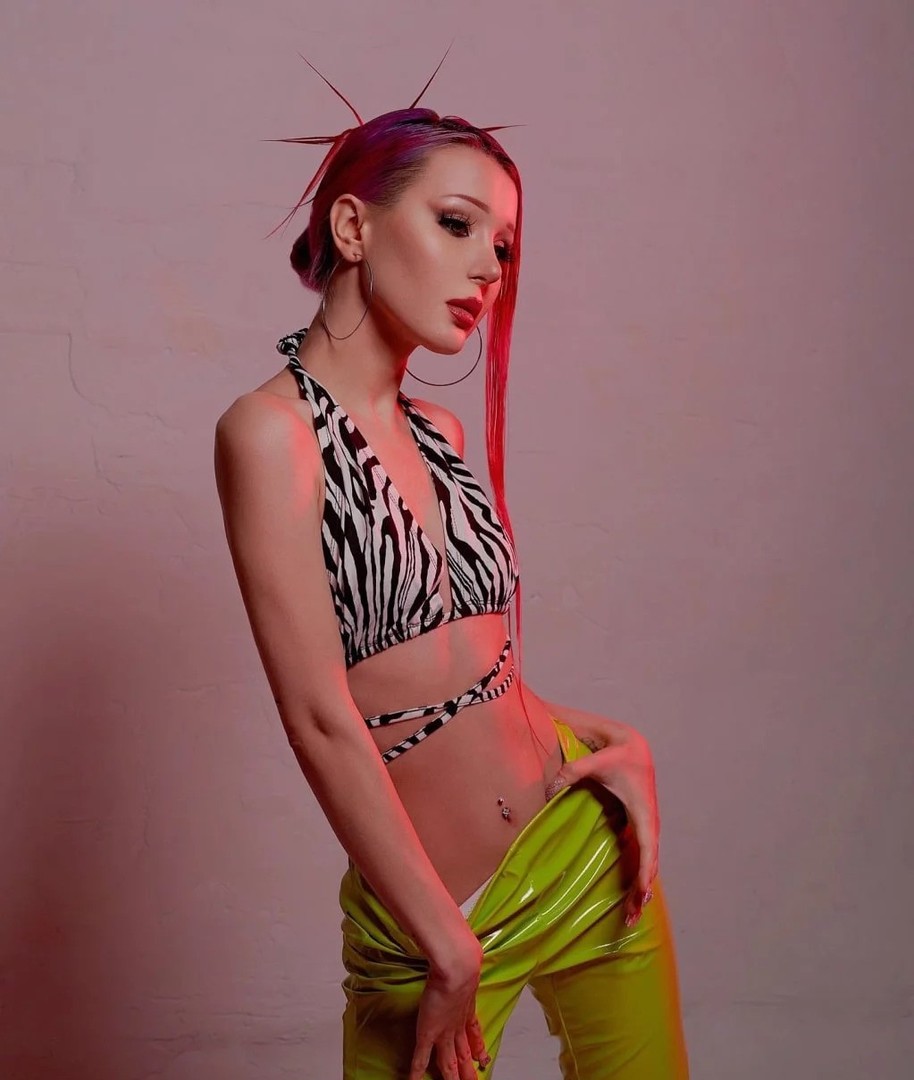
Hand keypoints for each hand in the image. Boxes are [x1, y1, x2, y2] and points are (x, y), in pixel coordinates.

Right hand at [409, 941, 489, 1079]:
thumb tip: (471, 955)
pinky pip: (421, 1058)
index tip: (484, 1058)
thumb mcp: (468, 966)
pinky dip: (417, 1071)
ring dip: (451, 1077)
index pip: (474, 1032)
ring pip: (449, 1062)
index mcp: (467, 1008)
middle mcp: (458, 1024)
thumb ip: (466, 966)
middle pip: (464, 1053)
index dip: (479, 1047)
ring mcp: (444, 1032)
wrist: (457, 967)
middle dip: (469, 1070)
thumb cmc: (462, 962)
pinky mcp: (429, 1033)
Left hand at [544, 721, 658, 926]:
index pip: (647, 846)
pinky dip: (638, 877)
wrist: (635, 746)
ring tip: (631, 917)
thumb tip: (549, 787)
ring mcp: (646, 827)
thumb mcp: (596, 761)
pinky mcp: (639, 828)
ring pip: (648, 864)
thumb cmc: (617, 755)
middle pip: (650, 863)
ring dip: (641, 889)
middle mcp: (648, 822)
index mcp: (642, 810)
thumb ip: (573, 771)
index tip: (642, 892)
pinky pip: (642, 858)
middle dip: (642, 890)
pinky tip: (631, 897)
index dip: (645, 870)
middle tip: (632, 917)